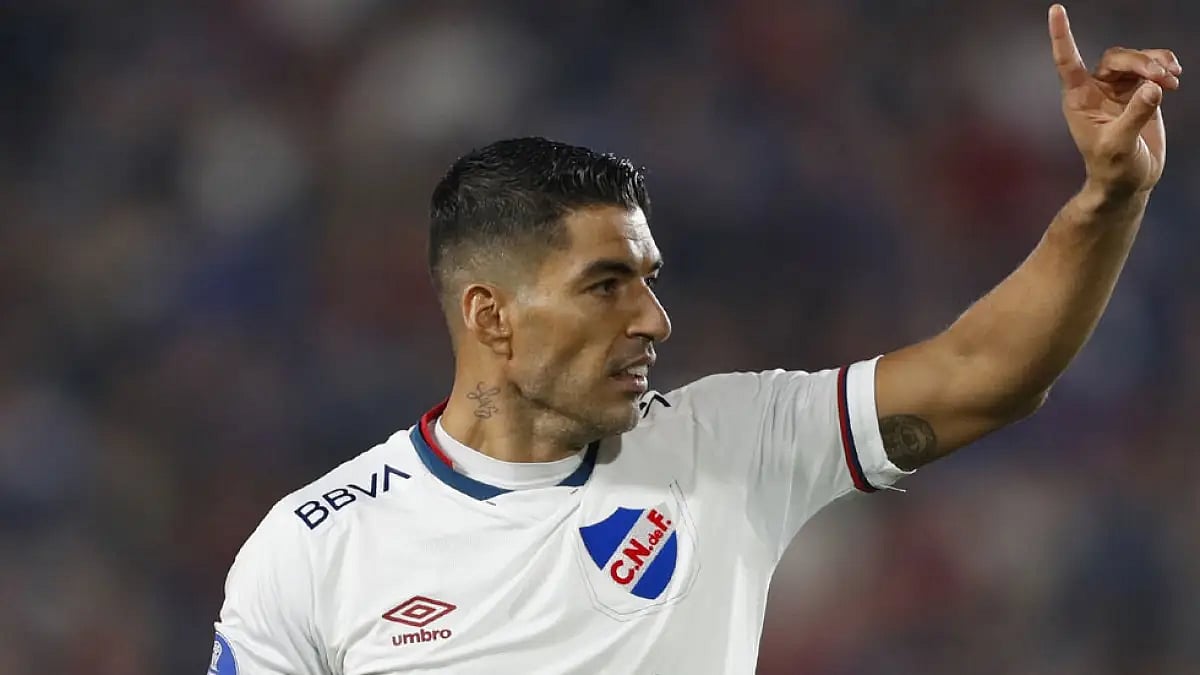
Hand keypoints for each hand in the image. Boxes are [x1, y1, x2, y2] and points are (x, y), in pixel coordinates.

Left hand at [1049, 4, 1180, 196]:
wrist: (1129, 182)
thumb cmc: (1113, 169)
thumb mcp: (1120, 145)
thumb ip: (1135, 115)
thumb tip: (1153, 88)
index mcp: (1078, 99)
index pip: (1067, 61)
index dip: (1061, 36)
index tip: (1056, 10)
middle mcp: (1095, 90)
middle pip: (1116, 57)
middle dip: (1140, 61)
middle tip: (1161, 75)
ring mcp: (1118, 90)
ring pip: (1136, 60)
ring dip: (1156, 63)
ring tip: (1172, 79)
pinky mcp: (1140, 93)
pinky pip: (1152, 68)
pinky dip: (1165, 67)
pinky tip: (1175, 78)